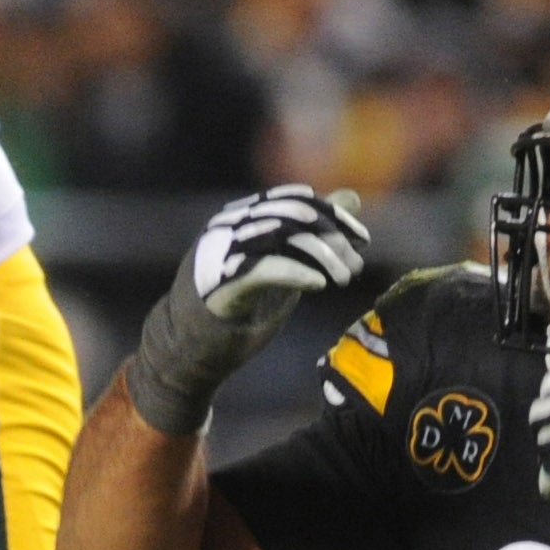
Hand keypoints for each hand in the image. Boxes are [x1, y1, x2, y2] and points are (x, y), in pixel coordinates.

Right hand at [121, 184, 366, 431]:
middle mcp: (229, 228)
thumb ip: (313, 233)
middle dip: (332, 238)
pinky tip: (318, 285)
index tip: (361, 239)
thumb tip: (351, 198)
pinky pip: (264, 268)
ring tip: (344, 278)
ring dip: (322, 257)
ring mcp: (221, 253)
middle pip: (292, 217)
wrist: (187, 351)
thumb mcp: (281, 263)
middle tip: (355, 265)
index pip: (296, 200)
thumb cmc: (237, 306)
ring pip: (281, 238)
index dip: (333, 216)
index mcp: (241, 217)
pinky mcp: (219, 285)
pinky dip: (296, 273)